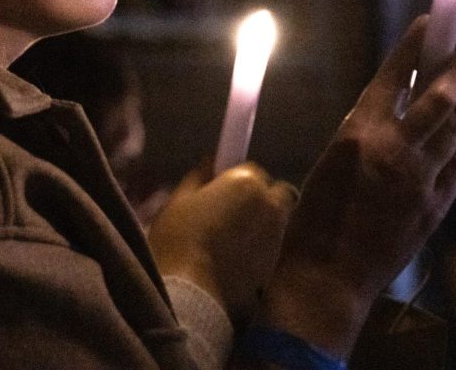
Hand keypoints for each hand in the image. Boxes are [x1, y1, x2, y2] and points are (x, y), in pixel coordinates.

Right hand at [148, 160, 298, 322]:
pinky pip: (271, 246)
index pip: (252, 169)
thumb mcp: (179, 200)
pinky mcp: (276, 265)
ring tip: (230, 238)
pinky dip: (259, 247)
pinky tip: (234, 258)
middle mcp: (270, 206)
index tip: (219, 190)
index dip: (235, 178)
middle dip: (259, 197)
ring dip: (260, 222)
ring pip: (275, 220)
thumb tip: (210, 161)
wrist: (193, 293)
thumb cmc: (179, 239)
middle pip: (275, 193)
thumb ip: (199, 176)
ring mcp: (277, 237)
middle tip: (231, 212)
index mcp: (247, 183)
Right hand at [259, 15, 455, 355]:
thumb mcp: (329, 162)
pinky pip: (452, 172)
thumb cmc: (313, 219)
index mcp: (358, 134)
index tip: (431, 23)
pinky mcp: (434, 210)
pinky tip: (432, 167)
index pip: (394, 77)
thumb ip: (365, 134)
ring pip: (451, 136)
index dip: (414, 46)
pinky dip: (445, 163)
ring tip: (439, 120)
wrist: (326, 279)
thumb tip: (395, 111)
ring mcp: (419, 182)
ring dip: (448, 122)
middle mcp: (394, 152)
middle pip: (441, 98)